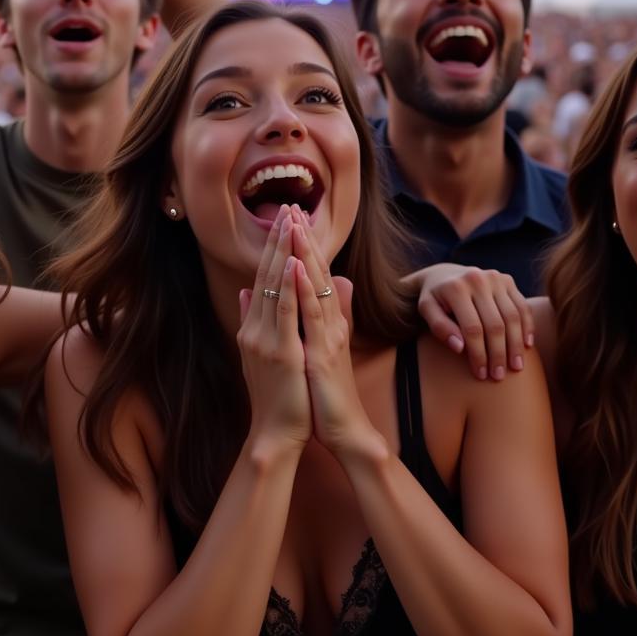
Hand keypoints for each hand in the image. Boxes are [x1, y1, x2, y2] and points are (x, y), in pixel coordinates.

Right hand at [237, 206, 311, 451]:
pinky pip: (284, 312)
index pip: (261, 279)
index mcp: (252, 328)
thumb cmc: (277, 398)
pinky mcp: (280, 352)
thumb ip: (253, 320)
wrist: (275, 434)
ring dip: (282, 252)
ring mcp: (265, 339)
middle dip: (276, 240)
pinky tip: (294, 262)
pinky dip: (289, 285)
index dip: (270, 248)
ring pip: (273, 286)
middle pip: (264, 274)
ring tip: (289, 221)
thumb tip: (247, 289)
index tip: (281, 220)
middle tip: (285, 206)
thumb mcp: (262, 354)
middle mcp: (254, 328)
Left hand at [287, 207, 377, 457]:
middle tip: (294, 206)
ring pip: (316, 287)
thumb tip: (334, 287)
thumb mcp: (325, 350)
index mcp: (327, 323)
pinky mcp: (322, 353)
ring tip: (295, 224)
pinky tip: (296, 268)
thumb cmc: (328, 394)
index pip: (314, 276)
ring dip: (305, 254)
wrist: (344, 429)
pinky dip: (304, 290)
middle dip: (304, 239)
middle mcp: (330, 323)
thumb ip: (329, 318)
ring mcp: (328, 336)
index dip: (304, 246)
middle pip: (316, 273)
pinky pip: (313, 316)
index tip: (293, 217)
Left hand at [413, 264, 532, 380]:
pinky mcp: (508, 280)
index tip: (481, 374)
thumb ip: (440, 328)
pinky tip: (527, 346)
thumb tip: (460, 347)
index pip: (472, 328)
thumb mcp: (427, 311)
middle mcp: (478, 279)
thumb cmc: (435, 300)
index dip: (478, 354)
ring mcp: (496, 278)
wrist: (444, 275)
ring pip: (513, 317)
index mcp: (456, 288)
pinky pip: (523, 307)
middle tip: (499, 376)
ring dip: (516, 345)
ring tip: (516, 367)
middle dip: (498, 354)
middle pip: (495, 324)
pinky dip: (527, 327)